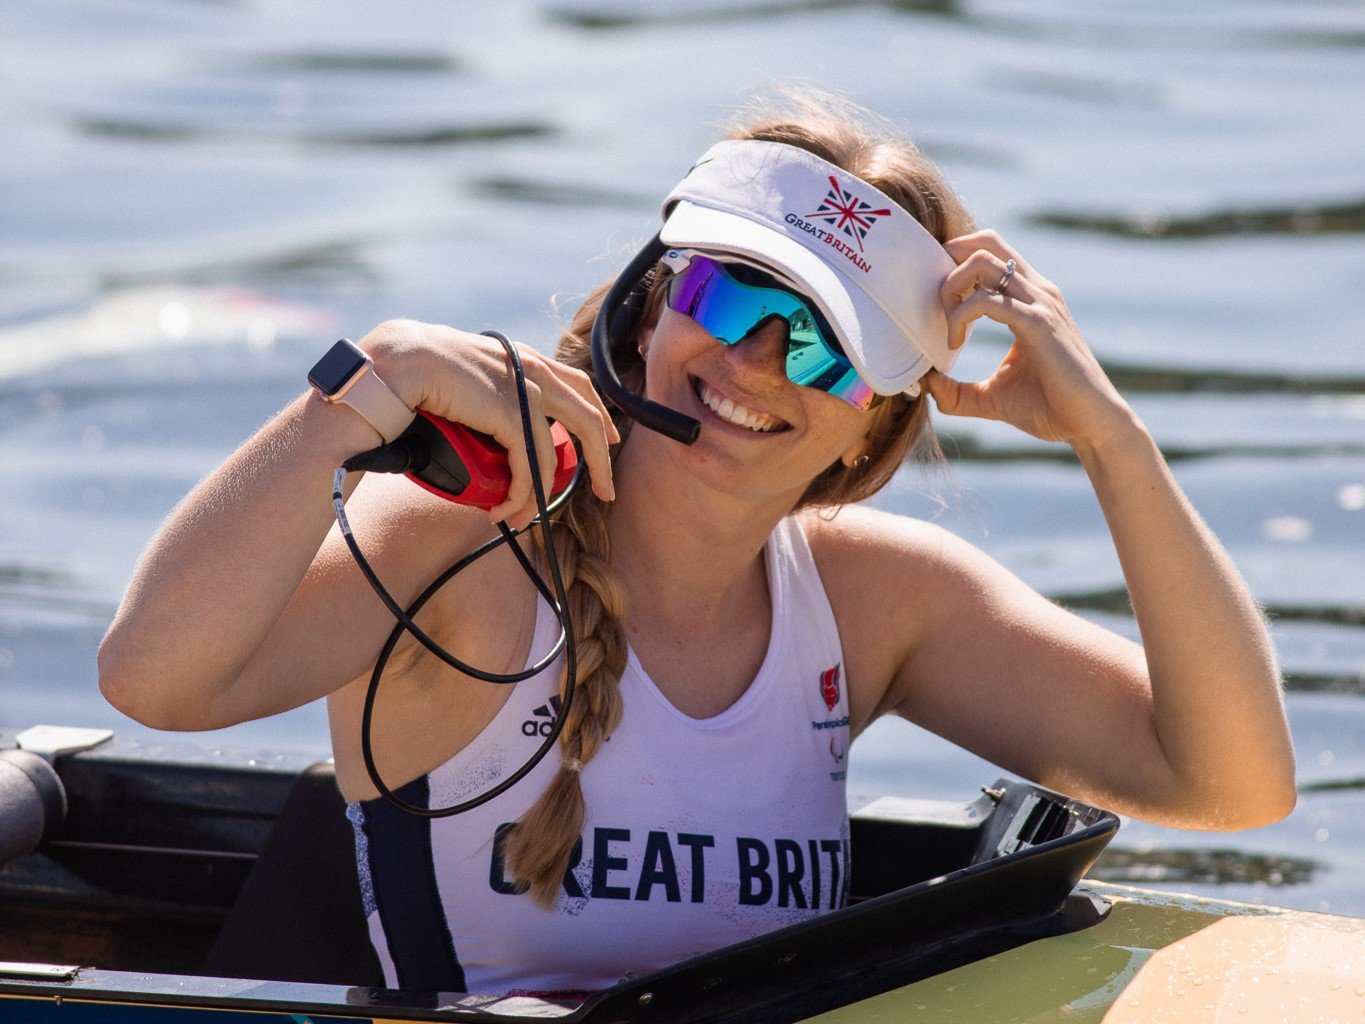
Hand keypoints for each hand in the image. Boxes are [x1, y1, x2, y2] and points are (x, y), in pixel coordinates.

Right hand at [357, 320, 619, 526]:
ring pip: (556, 456)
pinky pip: (529, 468)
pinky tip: (505, 510)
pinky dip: (520, 496)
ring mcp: (526, 391)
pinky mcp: (513, 415)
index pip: (578, 384)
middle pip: (588, 418)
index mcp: (525, 357)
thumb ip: (489, 392)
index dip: (598, 415)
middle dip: (602, 460)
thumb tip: (490, 423)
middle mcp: (534, 370)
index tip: (608, 441)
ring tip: (523, 519)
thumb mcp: (469, 375)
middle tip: (606, 492)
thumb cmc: (419, 369)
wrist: (401, 360)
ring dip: (541, 496)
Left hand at [926, 230, 1134, 448]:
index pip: (989, 252)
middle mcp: (1036, 291)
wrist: (1089, 424)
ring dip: (951, 287)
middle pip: (984, 241)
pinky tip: (954, 343)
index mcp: (1028, 298)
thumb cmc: (1048, 407)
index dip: (956, 265)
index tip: (940, 305)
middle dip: (949, 264)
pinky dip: (961, 315)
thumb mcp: (992, 398)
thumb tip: (928, 386)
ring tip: (949, 328)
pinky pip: (988, 300)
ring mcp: (1040, 303)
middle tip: (939, 308)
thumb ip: (959, 393)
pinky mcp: (1038, 323)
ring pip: (982, 261)